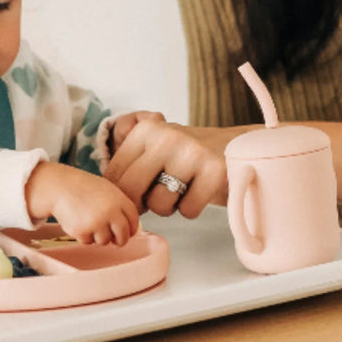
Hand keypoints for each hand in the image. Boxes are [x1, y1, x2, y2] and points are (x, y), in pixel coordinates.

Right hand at [25, 161, 139, 245]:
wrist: (60, 186)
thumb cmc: (83, 187)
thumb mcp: (106, 190)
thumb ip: (119, 206)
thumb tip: (132, 228)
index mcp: (118, 199)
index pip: (134, 220)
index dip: (132, 229)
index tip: (129, 233)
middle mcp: (110, 211)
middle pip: (123, 236)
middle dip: (120, 240)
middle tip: (115, 240)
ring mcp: (96, 222)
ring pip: (105, 241)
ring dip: (98, 236)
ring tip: (88, 221)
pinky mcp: (83, 231)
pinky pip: (88, 242)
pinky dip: (84, 236)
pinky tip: (78, 221)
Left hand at [103, 119, 230, 218]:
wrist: (233, 146)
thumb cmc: (186, 154)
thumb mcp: (155, 147)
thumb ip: (130, 165)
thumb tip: (108, 199)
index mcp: (146, 130)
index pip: (115, 174)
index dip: (121, 195)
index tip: (134, 197)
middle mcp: (166, 137)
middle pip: (132, 191)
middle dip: (142, 203)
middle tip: (156, 197)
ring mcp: (191, 153)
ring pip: (160, 205)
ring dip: (169, 206)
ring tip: (182, 189)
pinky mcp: (214, 171)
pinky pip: (188, 210)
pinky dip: (191, 208)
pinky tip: (199, 191)